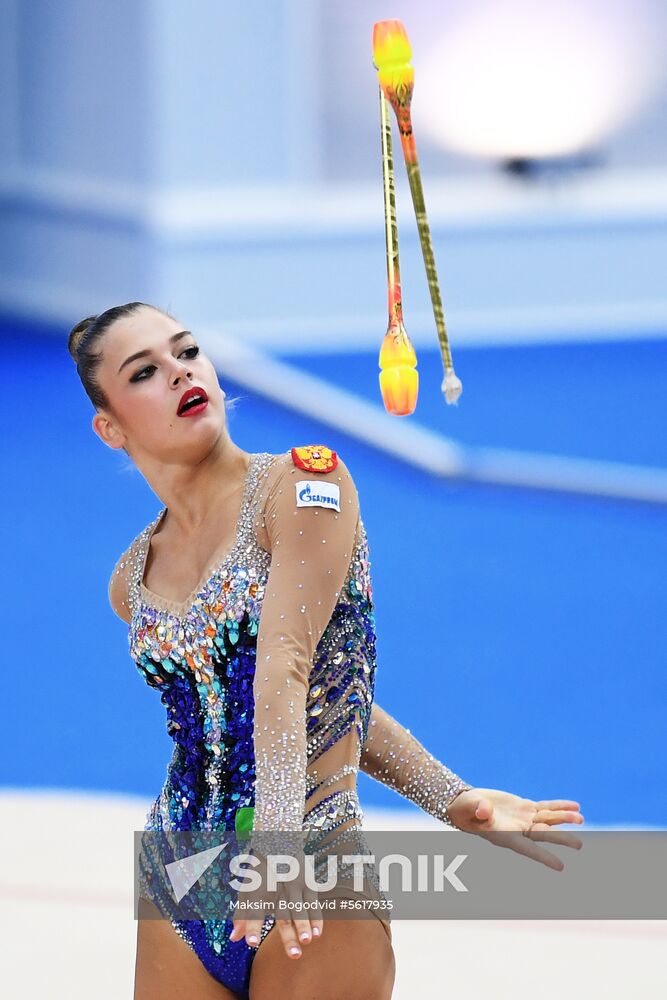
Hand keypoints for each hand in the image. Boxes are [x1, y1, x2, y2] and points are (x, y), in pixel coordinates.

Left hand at [228, 844, 323, 958]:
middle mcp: (276, 889)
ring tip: (306, 942)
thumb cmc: (260, 874)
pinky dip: (315, 918)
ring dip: (304, 926)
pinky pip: (312, 903)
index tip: (251, 942)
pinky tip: (317, 934)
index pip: (253, 911)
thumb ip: (242, 915)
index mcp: (257, 890)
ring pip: (300, 909)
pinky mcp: (307, 883)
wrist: (279, 841)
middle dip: (288, 936)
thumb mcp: (247, 890)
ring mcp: (294, 885)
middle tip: (293, 956)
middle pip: (282, 916)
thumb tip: (233, 939)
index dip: (251, 926)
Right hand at [445, 787, 583, 870]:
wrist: (467, 805)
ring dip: (564, 819)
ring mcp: (524, 819)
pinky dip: (560, 806)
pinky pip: (546, 807)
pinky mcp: (525, 807)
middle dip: (561, 839)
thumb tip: (485, 809)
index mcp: (506, 836)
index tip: (561, 867)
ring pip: (548, 819)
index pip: (528, 849)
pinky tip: (575, 806)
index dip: (544, 857)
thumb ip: (479, 811)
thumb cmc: (465, 811)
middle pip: (543, 835)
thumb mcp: (470, 810)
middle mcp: (519, 830)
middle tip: (579, 845)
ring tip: (580, 818)